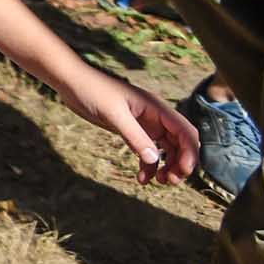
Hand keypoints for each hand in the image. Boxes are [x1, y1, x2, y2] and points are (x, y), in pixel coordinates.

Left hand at [59, 71, 198, 185]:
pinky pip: (148, 151)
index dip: (190, 153)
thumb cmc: (93, 91)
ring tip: (159, 181)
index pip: (185, 132)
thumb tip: (155, 160)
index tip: (185, 172)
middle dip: (181, 163)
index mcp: (157, 108)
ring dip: (167, 167)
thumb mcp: (114, 115)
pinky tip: (141, 179)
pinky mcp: (132, 131)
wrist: (72, 82)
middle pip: (181, 143)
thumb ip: (134, 136)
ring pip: (167, 150)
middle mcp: (156, 116)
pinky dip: (149, 166)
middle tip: (170, 180)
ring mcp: (145, 124)